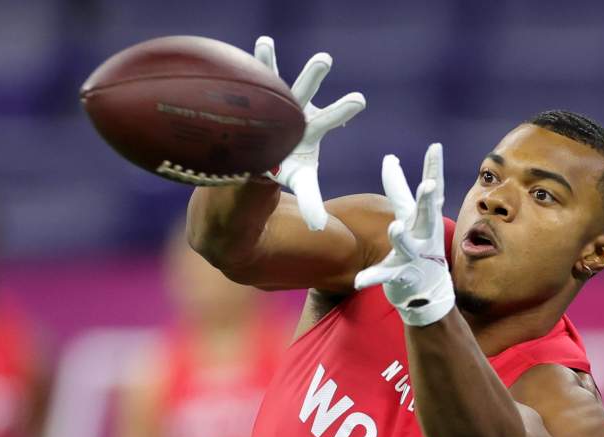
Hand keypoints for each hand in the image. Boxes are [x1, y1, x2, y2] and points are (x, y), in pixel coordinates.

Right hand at [253, 36, 365, 230]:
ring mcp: (276, 103)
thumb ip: (310, 201)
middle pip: (304, 94)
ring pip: (269, 81)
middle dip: (312, 77)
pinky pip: (250, 81)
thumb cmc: (287, 165)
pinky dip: (247, 67)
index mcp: (310, 131)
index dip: (341, 110)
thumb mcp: (300, 181)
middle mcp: (296, 111)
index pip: (328, 120)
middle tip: (324, 58)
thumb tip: (319, 227)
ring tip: (263, 42)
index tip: (359, 97)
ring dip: (269, 65)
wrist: (268, 154)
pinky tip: (245, 48)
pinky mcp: (258, 99)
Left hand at [354, 143, 454, 326]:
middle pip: (426, 215)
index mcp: (424, 219)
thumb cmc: (418, 247)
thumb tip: (390, 158)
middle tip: (428, 185)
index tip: (435, 146)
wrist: (428, 290)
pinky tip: (359, 280)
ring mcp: (413, 257)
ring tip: (395, 227)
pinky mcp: (401, 276)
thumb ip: (399, 190)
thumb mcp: (412, 218)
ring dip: (402, 237)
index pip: (431, 190)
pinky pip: (384, 276)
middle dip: (427, 200)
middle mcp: (423, 235)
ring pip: (407, 245)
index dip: (434, 168)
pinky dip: (372, 277)